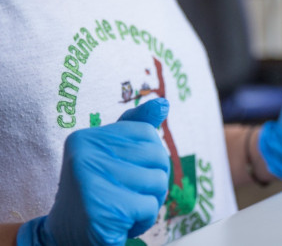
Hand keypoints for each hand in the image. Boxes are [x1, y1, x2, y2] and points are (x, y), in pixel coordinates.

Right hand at [17, 99, 169, 244]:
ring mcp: (91, 183)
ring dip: (148, 202)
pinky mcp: (102, 211)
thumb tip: (163, 103)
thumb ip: (135, 128)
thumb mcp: (112, 155)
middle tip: (126, 195)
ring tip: (123, 209)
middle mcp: (84, 156)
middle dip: (153, 181)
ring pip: (158, 183)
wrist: (65, 237)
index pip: (147, 133)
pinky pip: (149, 208)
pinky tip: (120, 225)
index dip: (150, 157)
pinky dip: (143, 221)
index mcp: (87, 138)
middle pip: (157, 157)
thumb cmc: (97, 192)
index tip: (126, 172)